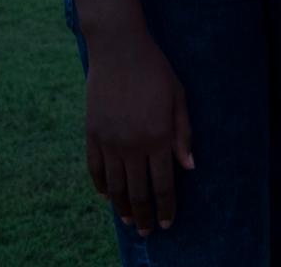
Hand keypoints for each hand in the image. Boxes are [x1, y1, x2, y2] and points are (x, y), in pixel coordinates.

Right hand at [84, 31, 193, 236]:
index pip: (164, 184)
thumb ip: (183, 134)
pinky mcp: (92, 134)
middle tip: (148, 231)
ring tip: (129, 221)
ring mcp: (109, 141)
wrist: (119, 49)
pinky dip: (101, 186)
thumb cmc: (156, 71)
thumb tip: (189, 167)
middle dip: (145, 215)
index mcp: (158, 137)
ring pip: (115, 186)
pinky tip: (108, 196)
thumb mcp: (179, 98)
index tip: (168, 223)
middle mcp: (132, 145)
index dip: (166, 207)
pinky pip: (95, 169)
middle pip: (138, 192)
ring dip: (122, 207)